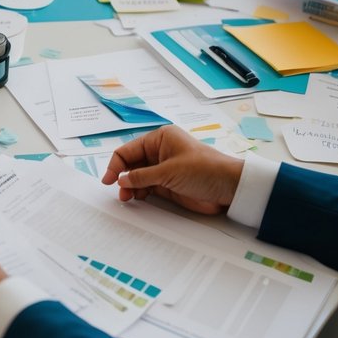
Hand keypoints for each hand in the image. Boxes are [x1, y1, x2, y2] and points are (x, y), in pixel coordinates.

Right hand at [101, 126, 242, 214]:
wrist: (229, 188)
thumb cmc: (202, 170)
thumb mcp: (169, 172)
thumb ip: (142, 176)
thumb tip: (120, 180)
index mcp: (160, 139)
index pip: (128, 150)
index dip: (116, 164)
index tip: (108, 180)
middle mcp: (160, 151)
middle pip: (131, 164)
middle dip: (123, 177)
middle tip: (119, 193)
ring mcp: (164, 168)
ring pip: (138, 177)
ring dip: (130, 187)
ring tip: (128, 199)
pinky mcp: (168, 184)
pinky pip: (147, 187)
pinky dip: (140, 193)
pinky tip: (137, 199)